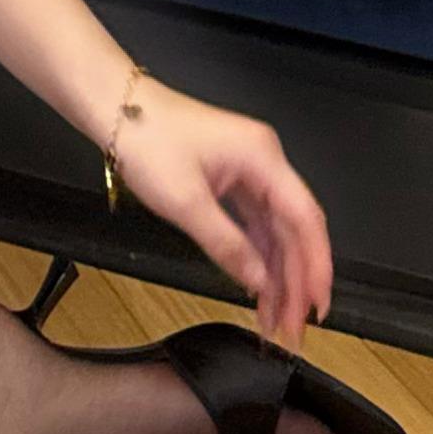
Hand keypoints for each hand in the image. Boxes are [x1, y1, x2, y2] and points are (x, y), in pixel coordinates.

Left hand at [107, 82, 332, 348]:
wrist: (114, 108)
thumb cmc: (146, 138)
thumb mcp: (186, 202)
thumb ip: (227, 244)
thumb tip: (259, 281)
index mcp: (262, 157)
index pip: (305, 219)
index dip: (316, 265)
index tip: (318, 304)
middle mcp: (263, 162)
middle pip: (294, 229)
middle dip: (296, 279)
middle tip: (294, 325)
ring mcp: (247, 170)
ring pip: (275, 231)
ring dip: (278, 274)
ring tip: (276, 318)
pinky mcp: (230, 179)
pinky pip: (255, 224)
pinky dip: (257, 256)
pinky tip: (259, 286)